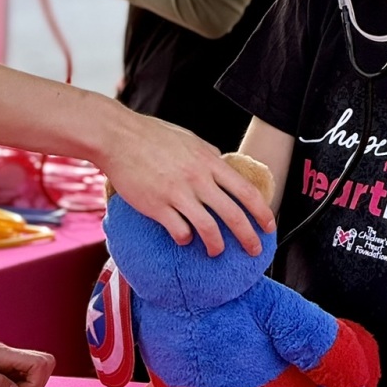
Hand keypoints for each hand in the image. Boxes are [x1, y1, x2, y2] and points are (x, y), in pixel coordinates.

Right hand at [101, 108, 275, 255]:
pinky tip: (184, 238)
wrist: (118, 137)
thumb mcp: (189, 139)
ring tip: (217, 252)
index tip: (269, 226)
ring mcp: (177, 193)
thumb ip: (208, 154)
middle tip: (254, 250)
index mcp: (209, 161)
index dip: (262, 212)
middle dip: (248, 237)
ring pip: (209, 229)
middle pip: (233, 215)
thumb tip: (222, 164)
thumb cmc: (151, 135)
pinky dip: (185, 239)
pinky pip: (180, 231)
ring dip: (217, 246)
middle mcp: (198, 179)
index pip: (246, 191)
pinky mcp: (156, 206)